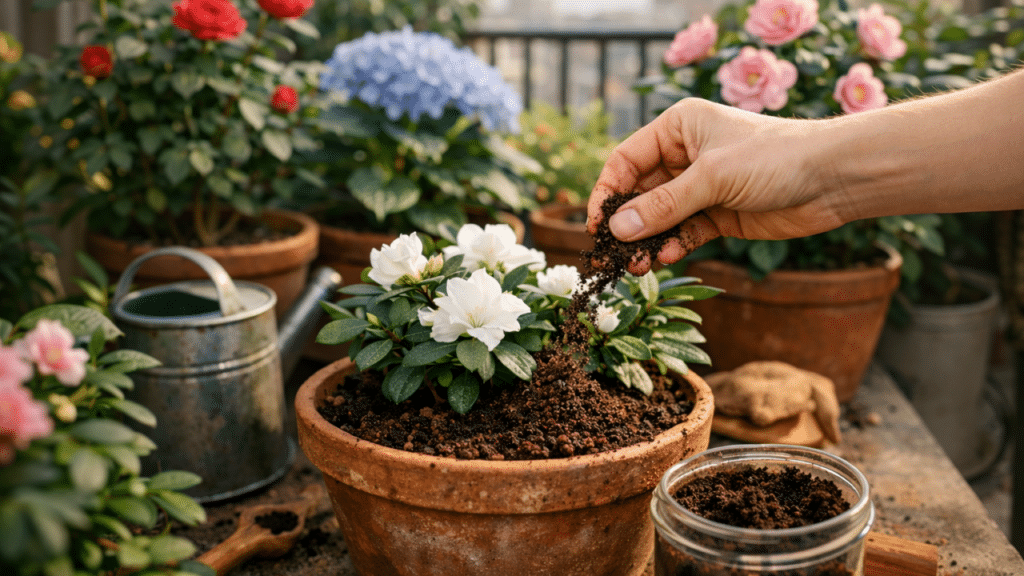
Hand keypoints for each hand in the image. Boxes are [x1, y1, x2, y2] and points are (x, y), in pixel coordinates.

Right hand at [586, 98, 848, 273]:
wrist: (833, 178)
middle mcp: (685, 155)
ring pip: (660, 218)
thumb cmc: (773, 158)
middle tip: (614, 254)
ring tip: (639, 264)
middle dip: (628, 224)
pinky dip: (673, 246)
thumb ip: (663, 206)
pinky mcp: (718, 215)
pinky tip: (668, 258)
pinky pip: (683, 233)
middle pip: (639, 193)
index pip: (626, 160)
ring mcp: (701, 187)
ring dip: (648, 241)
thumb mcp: (711, 178)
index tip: (596, 225)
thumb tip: (616, 230)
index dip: (607, 192)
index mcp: (678, 128)